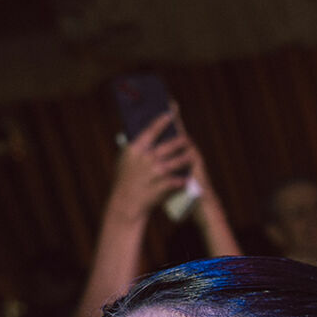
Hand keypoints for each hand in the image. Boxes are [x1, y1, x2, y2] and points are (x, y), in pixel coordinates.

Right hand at [106, 109, 195, 225]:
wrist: (126, 203)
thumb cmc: (125, 180)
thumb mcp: (125, 160)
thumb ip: (136, 148)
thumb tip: (145, 132)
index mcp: (134, 149)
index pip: (151, 131)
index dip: (162, 121)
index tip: (171, 113)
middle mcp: (146, 159)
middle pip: (169, 145)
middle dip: (180, 141)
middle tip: (186, 138)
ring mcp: (155, 172)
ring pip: (177, 161)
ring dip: (186, 158)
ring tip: (192, 155)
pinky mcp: (163, 185)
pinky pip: (178, 180)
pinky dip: (183, 179)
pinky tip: (188, 178)